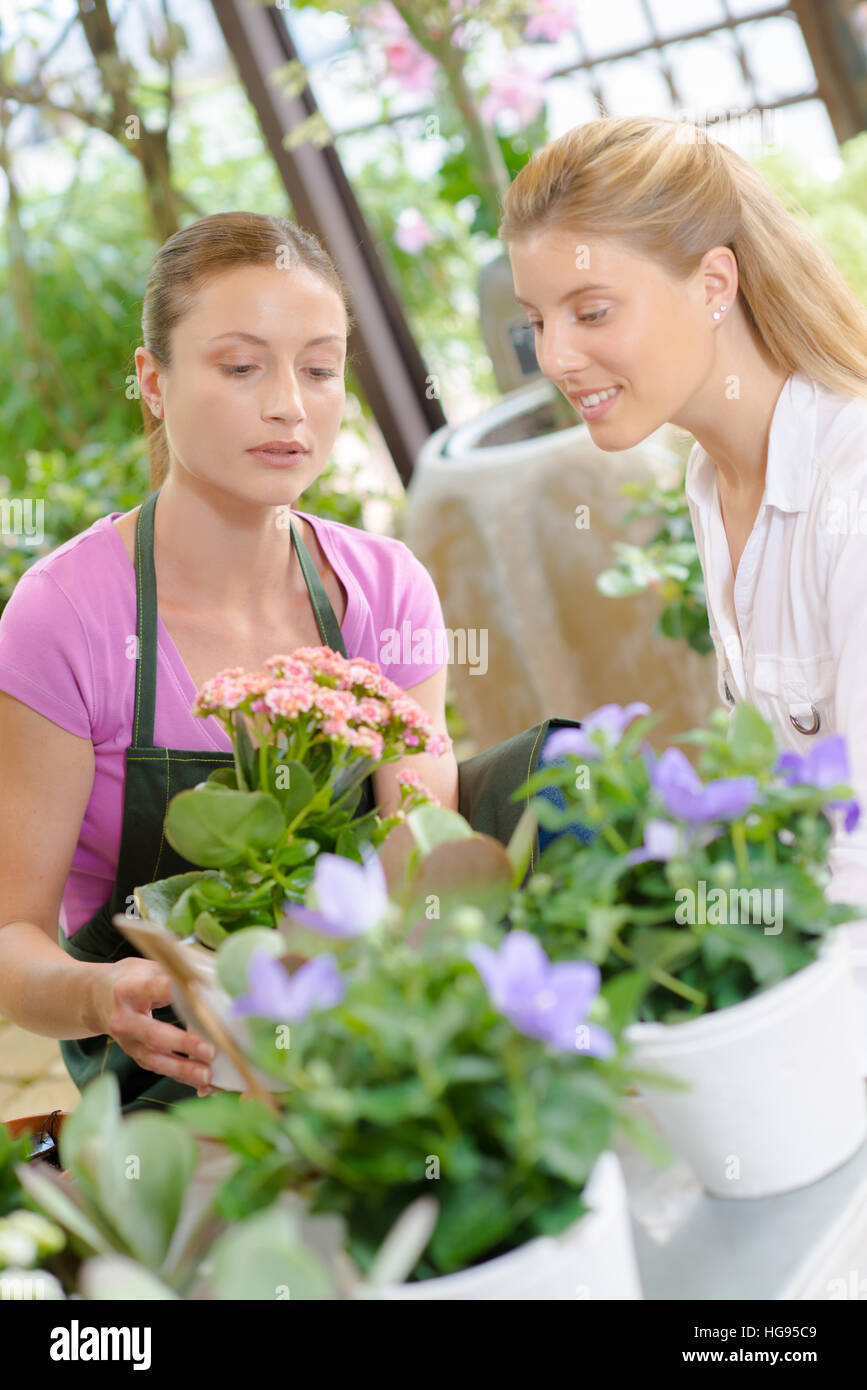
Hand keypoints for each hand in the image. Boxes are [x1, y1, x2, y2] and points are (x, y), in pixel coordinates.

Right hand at [90, 956, 215, 1090]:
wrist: (95, 999)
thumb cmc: (130, 979)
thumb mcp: (145, 967)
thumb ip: (173, 972)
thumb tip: (211, 976)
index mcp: (127, 989)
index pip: (153, 989)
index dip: (175, 991)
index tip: (200, 992)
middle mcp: (124, 1019)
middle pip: (153, 1034)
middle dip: (182, 1043)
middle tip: (210, 1050)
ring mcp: (128, 1042)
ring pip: (155, 1059)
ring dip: (183, 1069)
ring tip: (208, 1075)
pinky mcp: (136, 1055)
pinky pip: (160, 1068)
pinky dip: (182, 1076)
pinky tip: (203, 1082)